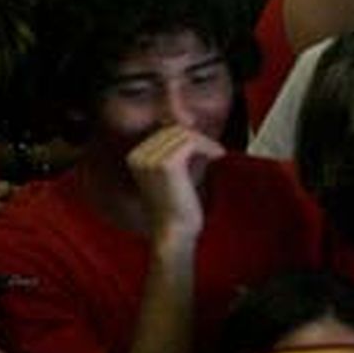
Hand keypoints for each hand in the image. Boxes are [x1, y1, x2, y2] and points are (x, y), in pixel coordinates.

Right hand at [127, 126, 225, 243]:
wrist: (174, 233)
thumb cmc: (177, 206)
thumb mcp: (174, 172)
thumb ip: (177, 148)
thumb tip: (188, 119)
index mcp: (135, 157)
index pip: (165, 130)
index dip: (189, 136)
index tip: (205, 146)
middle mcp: (138, 156)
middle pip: (174, 129)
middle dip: (198, 138)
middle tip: (214, 151)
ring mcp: (150, 159)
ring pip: (185, 134)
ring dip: (206, 143)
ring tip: (216, 154)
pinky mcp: (166, 164)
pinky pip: (192, 142)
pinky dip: (209, 147)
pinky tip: (218, 156)